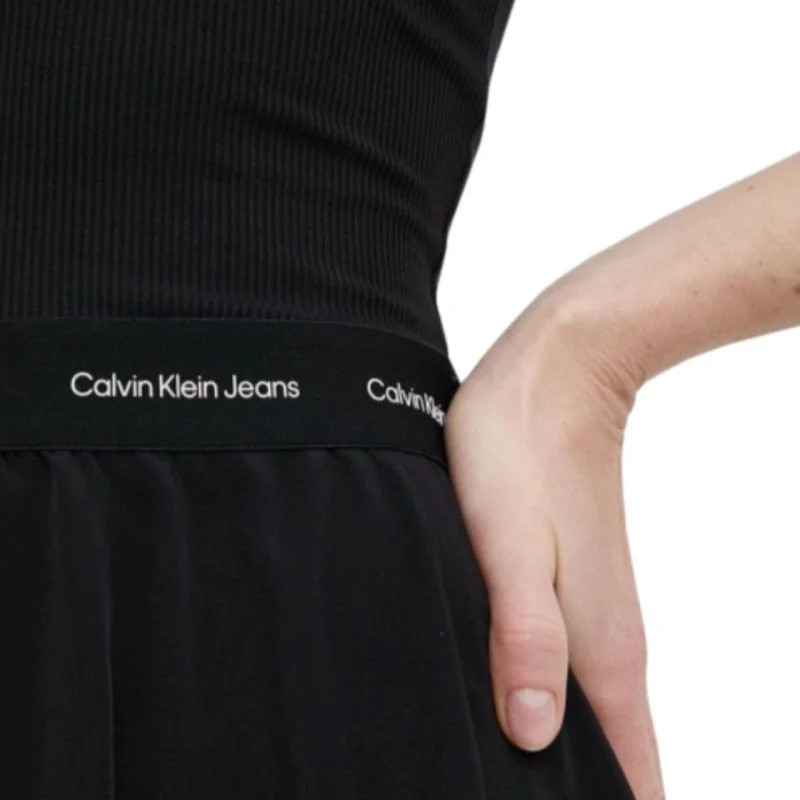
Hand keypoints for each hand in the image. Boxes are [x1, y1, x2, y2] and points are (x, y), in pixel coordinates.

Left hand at [443, 302, 664, 798]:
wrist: (554, 380)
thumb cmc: (523, 455)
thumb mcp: (509, 549)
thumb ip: (525, 640)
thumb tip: (532, 737)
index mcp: (603, 656)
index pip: (632, 780)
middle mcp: (606, 649)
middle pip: (611, 762)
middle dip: (572, 796)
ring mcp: (589, 620)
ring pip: (586, 721)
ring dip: (560, 763)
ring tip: (497, 781)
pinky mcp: (564, 593)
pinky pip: (564, 676)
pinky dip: (544, 712)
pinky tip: (503, 714)